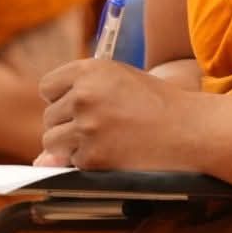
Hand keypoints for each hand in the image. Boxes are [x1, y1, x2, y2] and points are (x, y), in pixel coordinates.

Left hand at [37, 59, 203, 168]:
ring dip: (72, 146)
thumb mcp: (119, 87)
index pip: (48, 87)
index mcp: (91, 69)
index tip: (82, 106)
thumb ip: (78, 107)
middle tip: (103, 126)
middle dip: (69, 125)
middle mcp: (84, 95)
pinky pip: (71, 163)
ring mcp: (87, 126)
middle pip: (48, 117)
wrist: (191, 129)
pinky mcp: (93, 155)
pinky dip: (89, 162)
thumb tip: (40, 160)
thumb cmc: (157, 105)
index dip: (62, 99)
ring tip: (105, 140)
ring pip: (52, 142)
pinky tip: (116, 152)